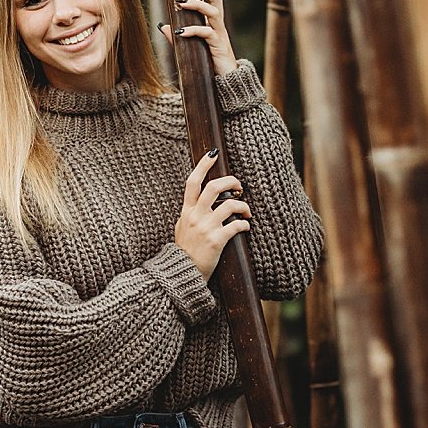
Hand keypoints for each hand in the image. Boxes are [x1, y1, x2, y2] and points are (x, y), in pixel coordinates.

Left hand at [158, 0, 238, 76]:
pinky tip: (181, 32)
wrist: (226, 83)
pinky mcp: (219, 46)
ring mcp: (220, 34)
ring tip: (180, 3)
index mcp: (212, 23)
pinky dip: (194, 31)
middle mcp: (218, 25)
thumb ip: (178, 37)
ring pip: (212, 12)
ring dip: (196, 5)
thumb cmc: (209, 64)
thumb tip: (164, 26)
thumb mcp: (190, 48)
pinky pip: (207, 34)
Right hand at [174, 148, 251, 281]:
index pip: (192, 182)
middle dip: (231, 181)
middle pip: (214, 187)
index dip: (203, 165)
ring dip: (243, 206)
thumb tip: (196, 203)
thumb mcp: (181, 227)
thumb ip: (189, 214)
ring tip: (247, 212)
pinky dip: (244, 224)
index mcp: (186, 211)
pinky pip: (236, 225)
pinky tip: (246, 227)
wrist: (182, 274)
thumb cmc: (184, 252)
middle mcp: (195, 216)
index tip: (213, 153)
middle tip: (240, 187)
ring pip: (230, 205)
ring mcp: (206, 228)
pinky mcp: (216, 240)